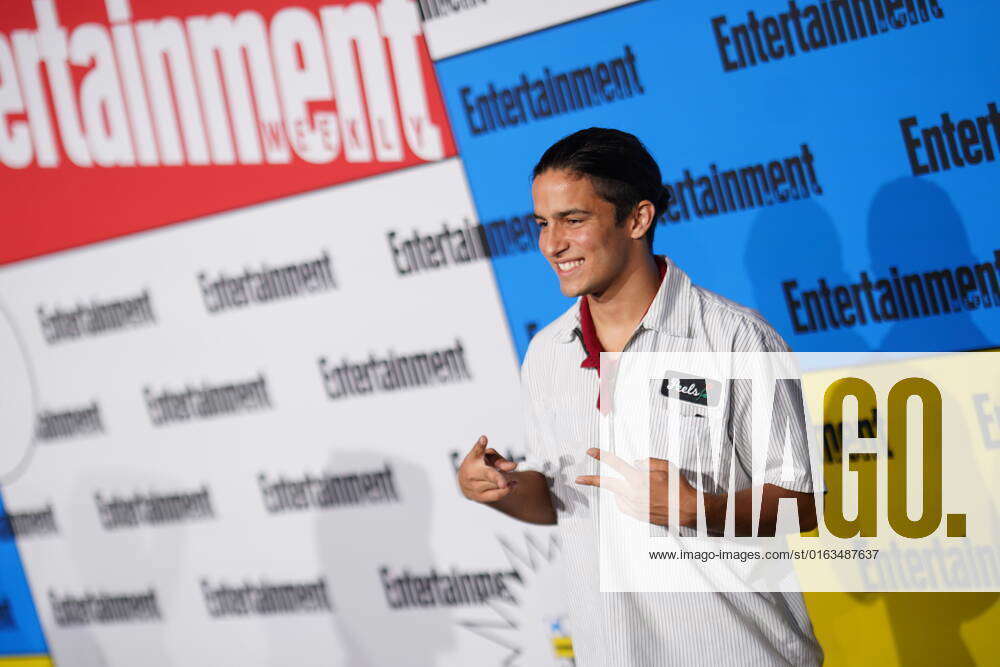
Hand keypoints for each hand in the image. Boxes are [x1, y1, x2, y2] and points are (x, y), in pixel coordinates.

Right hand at [457, 435, 519, 502]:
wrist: (465, 483)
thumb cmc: (479, 465)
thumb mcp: (488, 457)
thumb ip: (500, 459)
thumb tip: (513, 466)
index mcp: (473, 459)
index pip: (476, 451)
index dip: (480, 445)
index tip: (484, 439)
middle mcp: (471, 473)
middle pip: (488, 474)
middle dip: (498, 477)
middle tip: (514, 468)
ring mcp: (474, 486)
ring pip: (496, 484)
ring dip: (506, 481)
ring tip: (512, 479)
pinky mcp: (478, 497)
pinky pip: (496, 495)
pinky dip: (507, 490)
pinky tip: (514, 484)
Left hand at [574, 447, 697, 526]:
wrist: (688, 509)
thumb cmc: (678, 486)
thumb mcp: (666, 466)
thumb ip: (648, 462)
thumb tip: (635, 463)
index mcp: (639, 479)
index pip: (616, 464)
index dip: (602, 456)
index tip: (591, 452)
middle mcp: (634, 493)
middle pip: (607, 484)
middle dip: (592, 480)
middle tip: (579, 479)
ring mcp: (635, 506)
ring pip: (617, 495)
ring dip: (620, 489)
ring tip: (635, 487)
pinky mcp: (638, 515)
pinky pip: (624, 506)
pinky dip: (624, 499)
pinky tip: (634, 496)